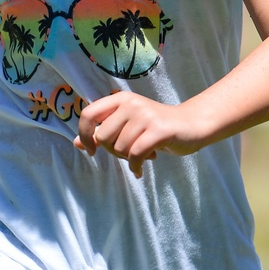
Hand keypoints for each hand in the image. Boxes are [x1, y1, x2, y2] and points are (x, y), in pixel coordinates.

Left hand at [74, 92, 200, 176]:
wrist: (192, 125)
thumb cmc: (156, 128)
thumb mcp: (127, 126)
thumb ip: (102, 132)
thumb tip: (76, 144)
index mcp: (120, 99)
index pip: (88, 115)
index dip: (84, 135)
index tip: (92, 151)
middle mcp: (131, 103)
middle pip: (103, 137)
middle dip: (113, 152)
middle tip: (129, 153)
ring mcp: (145, 115)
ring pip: (120, 148)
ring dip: (129, 159)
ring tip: (142, 154)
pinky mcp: (159, 130)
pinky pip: (135, 155)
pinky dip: (136, 167)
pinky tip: (140, 170)